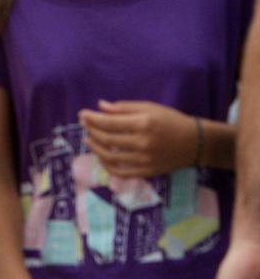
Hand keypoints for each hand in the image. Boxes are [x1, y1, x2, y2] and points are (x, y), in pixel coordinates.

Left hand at [79, 100, 196, 177]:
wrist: (195, 142)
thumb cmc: (170, 120)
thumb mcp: (149, 108)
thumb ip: (124, 108)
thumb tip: (100, 106)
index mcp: (143, 124)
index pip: (108, 122)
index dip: (92, 119)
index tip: (82, 114)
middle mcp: (142, 143)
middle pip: (107, 138)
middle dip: (91, 130)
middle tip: (84, 125)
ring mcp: (144, 160)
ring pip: (110, 156)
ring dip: (95, 147)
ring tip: (89, 139)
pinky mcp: (147, 172)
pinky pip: (120, 172)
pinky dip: (106, 165)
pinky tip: (101, 156)